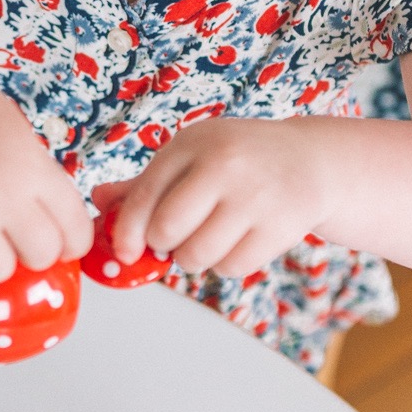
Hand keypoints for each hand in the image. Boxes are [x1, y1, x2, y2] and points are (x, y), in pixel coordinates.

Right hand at [0, 56, 93, 280]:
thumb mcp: (21, 136)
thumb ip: (39, 180)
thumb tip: (53, 225)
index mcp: (33, 169)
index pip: (75, 233)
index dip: (71, 243)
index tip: (61, 241)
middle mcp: (2, 194)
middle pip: (40, 258)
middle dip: (33, 252)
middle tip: (17, 237)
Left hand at [105, 118, 326, 281]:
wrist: (311, 161)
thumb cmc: (239, 160)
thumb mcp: (193, 156)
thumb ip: (147, 182)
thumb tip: (100, 202)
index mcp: (194, 143)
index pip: (143, 196)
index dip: (126, 232)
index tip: (126, 251)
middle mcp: (224, 164)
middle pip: (166, 230)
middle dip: (163, 245)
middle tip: (177, 239)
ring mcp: (255, 196)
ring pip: (197, 255)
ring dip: (193, 259)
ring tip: (208, 239)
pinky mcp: (281, 226)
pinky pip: (231, 268)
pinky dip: (225, 265)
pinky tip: (236, 242)